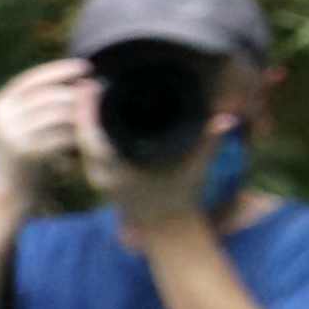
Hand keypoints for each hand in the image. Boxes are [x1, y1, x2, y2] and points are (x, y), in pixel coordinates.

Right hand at [0, 60, 95, 208]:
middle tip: (100, 91)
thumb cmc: (22, 156)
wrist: (5, 193)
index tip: (86, 66)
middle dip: (78, 93)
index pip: (33, 79)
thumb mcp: (23, 124)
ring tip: (97, 115)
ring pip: (59, 114)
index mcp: (0, 103)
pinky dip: (78, 135)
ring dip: (82, 114)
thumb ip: (40, 104)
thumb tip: (77, 81)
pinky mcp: (24, 150)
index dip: (59, 70)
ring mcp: (10, 132)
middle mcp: (2, 115)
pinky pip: (62, 135)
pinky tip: (88, 137)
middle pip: (49, 95)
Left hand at [95, 86, 231, 236]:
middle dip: (82, 108)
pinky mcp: (100, 175)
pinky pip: (87, 149)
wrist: (167, 227)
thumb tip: (227, 118)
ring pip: (81, 143)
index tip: (91, 85)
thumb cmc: (182, 197)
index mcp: (121, 171)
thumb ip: (210, 141)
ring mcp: (99, 176)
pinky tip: (93, 113)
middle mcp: (104, 175)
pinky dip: (89, 130)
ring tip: (88, 92)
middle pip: (81, 136)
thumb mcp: (196, 168)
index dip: (88, 110)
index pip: (93, 137)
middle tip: (86, 81)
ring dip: (83, 118)